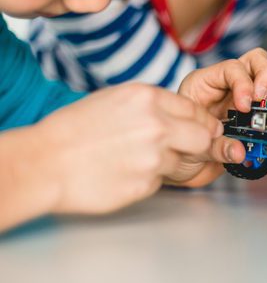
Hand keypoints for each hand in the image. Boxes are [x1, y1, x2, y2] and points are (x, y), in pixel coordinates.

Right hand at [31, 84, 220, 214]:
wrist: (45, 162)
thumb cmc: (74, 130)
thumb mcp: (115, 100)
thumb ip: (153, 106)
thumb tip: (184, 115)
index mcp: (147, 98)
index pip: (195, 110)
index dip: (201, 122)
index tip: (202, 129)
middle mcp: (156, 125)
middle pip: (204, 137)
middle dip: (200, 144)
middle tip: (189, 149)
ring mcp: (154, 157)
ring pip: (183, 162)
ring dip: (169, 163)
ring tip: (136, 160)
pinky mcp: (147, 184)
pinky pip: (162, 181)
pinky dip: (149, 179)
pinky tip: (125, 173)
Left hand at [176, 48, 266, 185]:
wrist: (185, 167)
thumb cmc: (179, 148)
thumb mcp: (190, 144)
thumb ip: (215, 147)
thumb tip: (239, 150)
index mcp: (205, 84)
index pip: (233, 68)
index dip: (244, 84)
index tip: (245, 105)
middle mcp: (228, 86)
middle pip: (258, 62)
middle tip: (264, 102)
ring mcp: (245, 100)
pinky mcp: (258, 117)